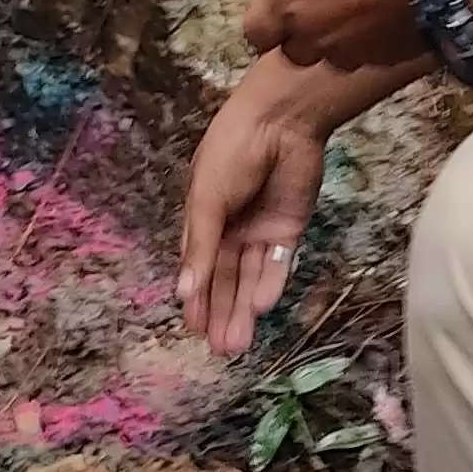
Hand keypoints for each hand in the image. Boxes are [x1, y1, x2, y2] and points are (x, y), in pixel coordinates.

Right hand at [178, 57, 334, 357]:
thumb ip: (200, 247)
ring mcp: (261, 229)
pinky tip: (262, 308)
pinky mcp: (290, 228)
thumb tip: (182, 292)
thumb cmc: (232, 151)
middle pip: (225, 279)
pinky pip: (279, 264)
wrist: (282, 120)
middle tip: (221, 351)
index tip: (193, 329)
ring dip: (244, 309)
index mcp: (203, 217)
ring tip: (238, 344)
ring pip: (251, 278)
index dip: (196, 297)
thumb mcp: (207, 199)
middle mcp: (231, 227)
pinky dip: (270, 285)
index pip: (198, 266)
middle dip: (221, 313)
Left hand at [244, 0, 466, 75]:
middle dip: (302, 32)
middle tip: (322, 1)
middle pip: (293, 50)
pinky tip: (389, 12)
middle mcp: (315, 33)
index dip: (266, 19)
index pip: (255, 32)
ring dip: (338, 38)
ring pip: (333, 56)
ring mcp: (353, 50)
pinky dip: (374, 40)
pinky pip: (371, 55)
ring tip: (359, 7)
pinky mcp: (388, 57)